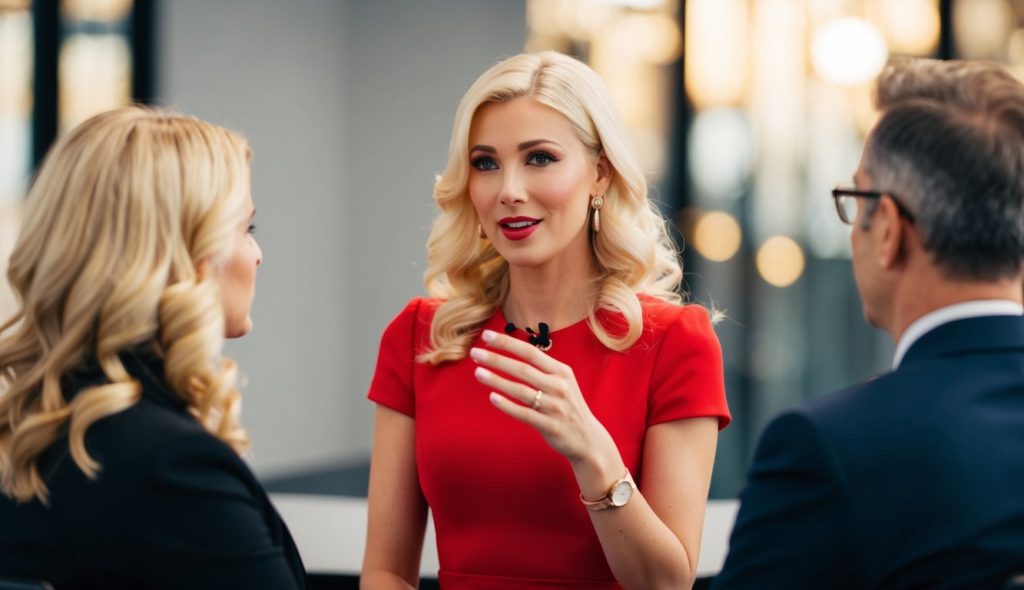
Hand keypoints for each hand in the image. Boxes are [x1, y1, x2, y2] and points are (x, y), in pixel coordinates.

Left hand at [469, 329, 615, 464]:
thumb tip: (512, 351)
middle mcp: (559, 386)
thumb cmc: (567, 407)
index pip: (530, 352)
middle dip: (496, 359)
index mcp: (561, 371)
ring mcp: (555, 406)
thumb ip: (542, 369)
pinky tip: (492, 398)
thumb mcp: (562, 382)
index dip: (508, 343)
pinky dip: (508, 405)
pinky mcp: (551, 426)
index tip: (487, 336)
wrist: (588, 439)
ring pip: (521, 390)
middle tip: (475, 352)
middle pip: (523, 369)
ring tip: (477, 372)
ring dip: (497, 380)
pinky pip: (525, 414)